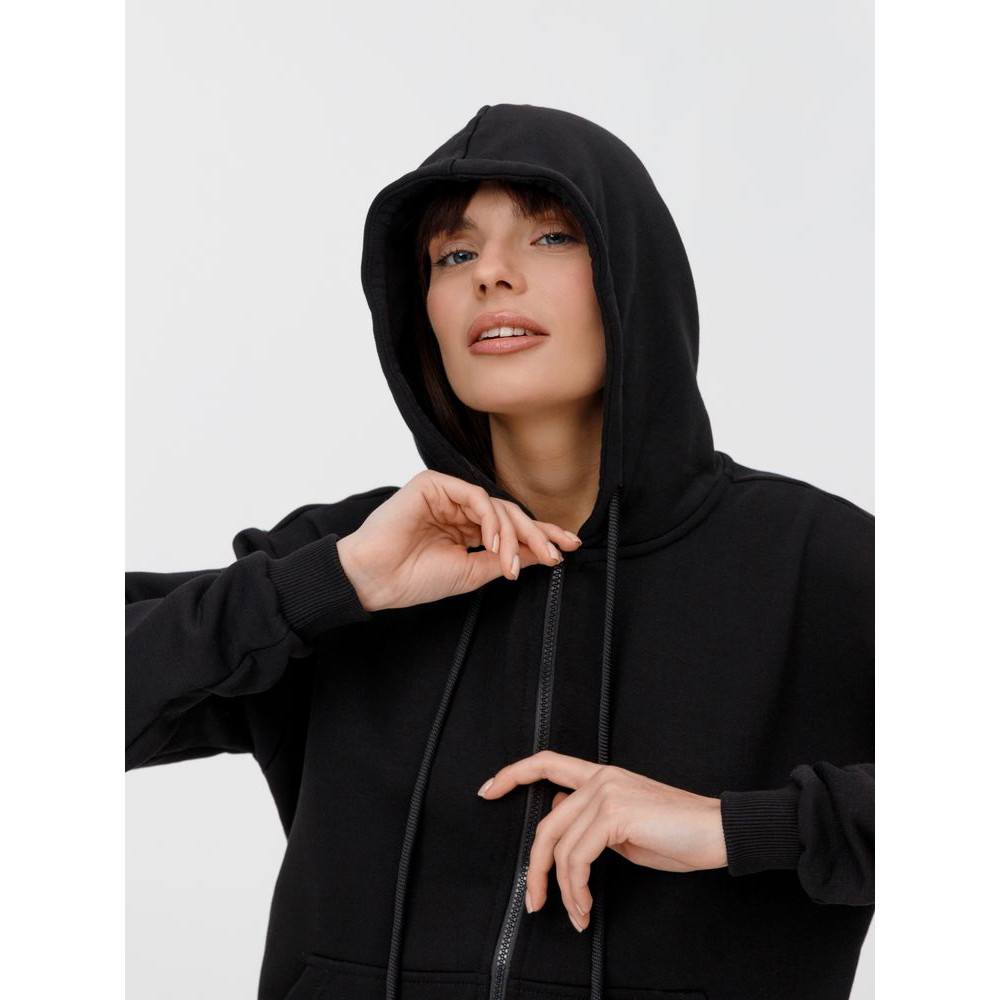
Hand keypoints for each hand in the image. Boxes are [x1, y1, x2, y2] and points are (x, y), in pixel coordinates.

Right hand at [336, 470, 581, 611]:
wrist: (376, 580)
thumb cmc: (413, 579)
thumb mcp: (472, 572)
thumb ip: (505, 558)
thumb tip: (542, 553)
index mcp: (466, 528)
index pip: (510, 527)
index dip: (541, 535)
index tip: (569, 547)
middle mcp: (459, 508)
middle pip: (509, 514)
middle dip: (536, 534)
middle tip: (554, 554)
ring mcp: (446, 494)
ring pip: (496, 505)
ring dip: (511, 534)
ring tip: (510, 563)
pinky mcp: (433, 484)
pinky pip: (475, 496)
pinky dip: (490, 519)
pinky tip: (491, 543)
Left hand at [476, 750, 726, 932]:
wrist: (717, 832)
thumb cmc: (678, 833)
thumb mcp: (627, 826)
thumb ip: (594, 823)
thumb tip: (563, 836)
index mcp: (601, 775)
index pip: (547, 762)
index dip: (513, 773)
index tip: (487, 790)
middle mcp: (600, 778)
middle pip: (546, 823)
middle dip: (535, 868)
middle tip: (535, 902)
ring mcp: (606, 793)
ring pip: (560, 847)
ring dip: (564, 890)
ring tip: (577, 914)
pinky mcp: (615, 815)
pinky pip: (578, 858)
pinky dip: (577, 889)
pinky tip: (587, 905)